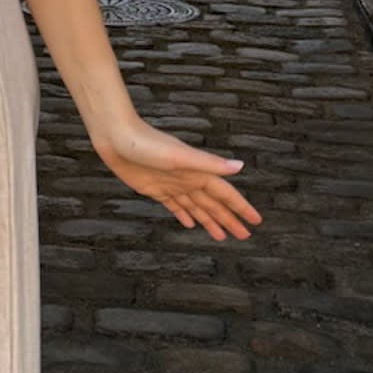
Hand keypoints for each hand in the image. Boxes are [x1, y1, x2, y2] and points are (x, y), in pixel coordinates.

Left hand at [91, 116, 260, 241]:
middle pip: (213, 204)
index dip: (241, 208)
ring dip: (210, 221)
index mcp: (198, 173)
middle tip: (244, 236)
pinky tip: (190, 224)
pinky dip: (185, 216)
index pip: (226, 194)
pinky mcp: (154, 189)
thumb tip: (240, 167)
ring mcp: (172, 185)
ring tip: (222, 236)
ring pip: (196, 208)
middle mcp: (188, 180)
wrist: (116, 136)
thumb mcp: (180, 156)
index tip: (256, 221)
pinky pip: (175, 206)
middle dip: (229, 220)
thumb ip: (210, 163)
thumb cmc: (147, 142)